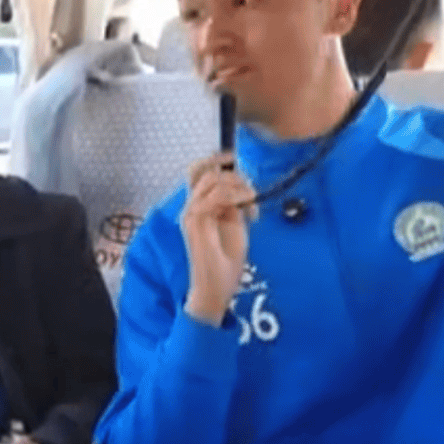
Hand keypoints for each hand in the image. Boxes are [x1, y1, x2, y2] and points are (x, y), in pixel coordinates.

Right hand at [182, 153, 254, 325]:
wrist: (214, 286)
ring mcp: (191, 213)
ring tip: (251, 202)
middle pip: (206, 172)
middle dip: (234, 176)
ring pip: (211, 180)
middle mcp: (192, 207)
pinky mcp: (195, 221)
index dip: (214, 160)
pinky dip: (234, 197)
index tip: (233, 157)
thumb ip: (234, 206)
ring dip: (237, 187)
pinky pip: (214, 197)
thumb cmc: (225, 262)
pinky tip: (247, 210)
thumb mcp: (235, 226)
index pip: (198, 173)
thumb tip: (242, 189)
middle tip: (251, 194)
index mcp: (200, 207)